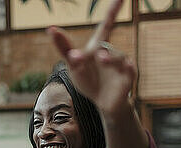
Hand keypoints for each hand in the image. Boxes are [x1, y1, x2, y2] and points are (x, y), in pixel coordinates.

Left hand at [47, 0, 135, 118]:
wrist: (101, 103)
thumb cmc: (87, 80)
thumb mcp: (73, 66)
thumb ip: (64, 48)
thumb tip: (50, 28)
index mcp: (98, 47)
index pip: (106, 25)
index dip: (112, 11)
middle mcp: (111, 52)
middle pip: (108, 43)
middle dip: (102, 44)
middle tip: (94, 48)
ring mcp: (120, 65)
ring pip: (117, 57)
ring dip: (110, 58)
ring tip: (101, 58)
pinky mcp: (127, 78)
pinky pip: (130, 70)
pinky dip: (128, 67)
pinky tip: (126, 65)